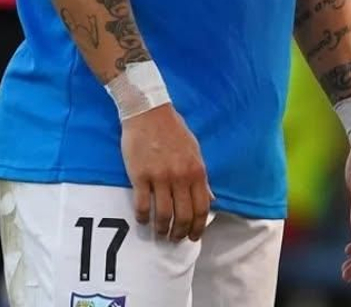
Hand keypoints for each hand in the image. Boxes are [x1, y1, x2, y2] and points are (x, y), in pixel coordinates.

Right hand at [120, 104, 212, 241]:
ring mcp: (160, 177)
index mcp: (197, 171)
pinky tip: (143, 220)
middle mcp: (180, 176)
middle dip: (179, 233)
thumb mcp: (194, 151)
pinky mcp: (140, 175)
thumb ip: (201, 177)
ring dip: (161, 229)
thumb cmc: (172, 130)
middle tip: (174, 239)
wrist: (148, 111)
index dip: (198, 227)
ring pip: (163, 215)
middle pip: (183, 216)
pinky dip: (143, 218)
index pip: (202, 208)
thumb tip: (210, 199)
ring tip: (159, 233)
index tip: (193, 237)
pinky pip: (143, 205)